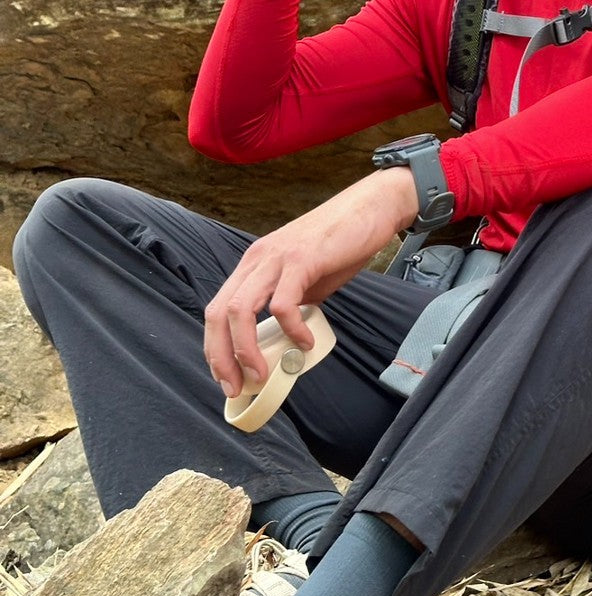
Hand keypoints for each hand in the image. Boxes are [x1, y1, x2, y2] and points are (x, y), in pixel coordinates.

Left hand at [203, 167, 418, 396]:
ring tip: (264, 374)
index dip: (215, 348)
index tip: (227, 378)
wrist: (372, 207)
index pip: (217, 310)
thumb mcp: (306, 277)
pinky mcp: (302, 259)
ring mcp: (277, 258)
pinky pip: (283, 303)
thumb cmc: (341, 243)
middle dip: (221, 357)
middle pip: (218, 313)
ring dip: (246, 351)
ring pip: (240, 310)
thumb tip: (285, 342)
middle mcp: (257, 259)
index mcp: (254, 264)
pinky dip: (291, 330)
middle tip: (236, 388)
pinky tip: (306, 341)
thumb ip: (291, 303)